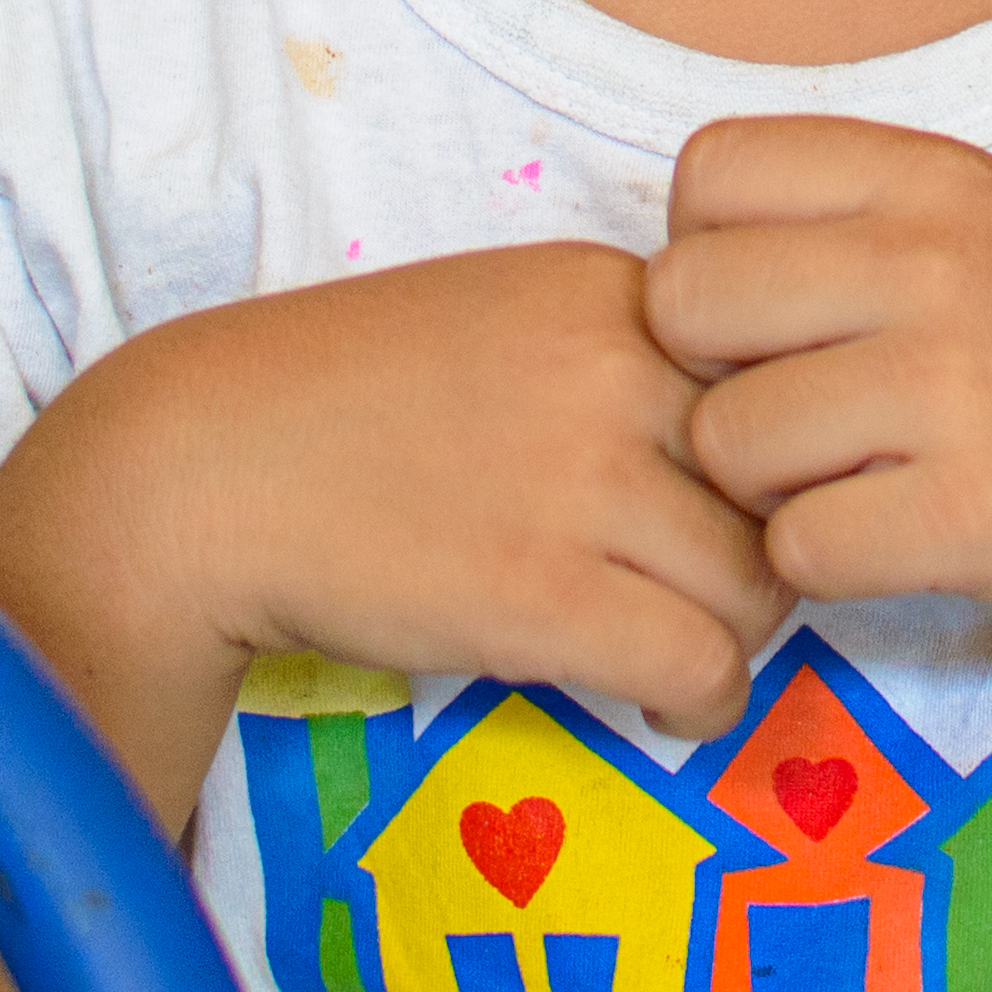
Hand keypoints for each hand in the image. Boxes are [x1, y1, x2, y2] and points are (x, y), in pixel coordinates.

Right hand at [0, 240, 782, 741]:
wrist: (203, 469)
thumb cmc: (347, 403)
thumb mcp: (507, 319)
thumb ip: (625, 358)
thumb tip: (754, 450)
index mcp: (613, 289)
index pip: (783, 376)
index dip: (772, 456)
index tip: (724, 504)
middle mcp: (613, 366)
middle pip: (789, 482)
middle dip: (767, 550)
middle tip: (707, 592)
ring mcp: (578, 478)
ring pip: (762, 582)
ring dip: (734, 636)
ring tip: (677, 649)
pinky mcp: (540, 591)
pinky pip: (701, 664)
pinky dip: (699, 701)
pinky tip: (657, 701)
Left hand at [646, 119, 991, 642]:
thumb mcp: (987, 219)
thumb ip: (846, 218)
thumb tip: (674, 272)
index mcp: (932, 172)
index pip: (707, 174)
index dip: (710, 254)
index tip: (776, 314)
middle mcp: (938, 260)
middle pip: (684, 307)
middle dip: (713, 377)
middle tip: (796, 416)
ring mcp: (960, 387)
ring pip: (727, 439)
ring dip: (765, 486)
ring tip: (853, 481)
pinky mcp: (979, 515)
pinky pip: (797, 548)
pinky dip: (824, 564)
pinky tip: (893, 539)